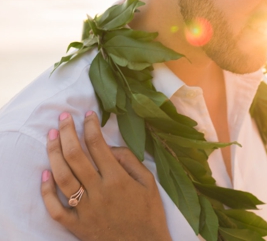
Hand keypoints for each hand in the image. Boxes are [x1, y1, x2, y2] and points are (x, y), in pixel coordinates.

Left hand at [41, 111, 170, 240]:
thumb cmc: (149, 212)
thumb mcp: (149, 182)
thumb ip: (130, 161)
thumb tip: (110, 147)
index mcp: (118, 179)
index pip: (98, 145)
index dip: (91, 126)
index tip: (88, 114)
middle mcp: (99, 191)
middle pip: (76, 156)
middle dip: (67, 132)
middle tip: (63, 117)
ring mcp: (86, 209)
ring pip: (63, 178)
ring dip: (54, 154)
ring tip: (51, 136)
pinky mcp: (77, 226)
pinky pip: (56, 209)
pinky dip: (47, 191)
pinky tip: (44, 174)